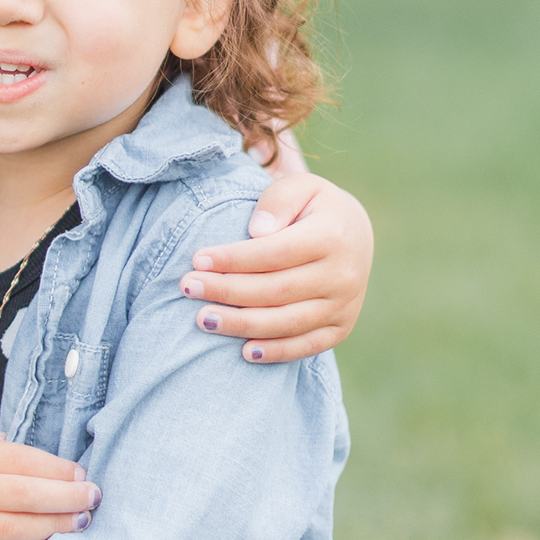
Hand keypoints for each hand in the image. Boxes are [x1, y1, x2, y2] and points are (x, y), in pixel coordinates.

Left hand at [179, 172, 372, 363]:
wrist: (352, 232)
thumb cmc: (311, 206)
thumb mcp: (299, 186)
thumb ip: (276, 201)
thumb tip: (257, 231)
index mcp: (333, 237)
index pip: (275, 254)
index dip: (233, 259)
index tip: (197, 260)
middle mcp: (344, 275)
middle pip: (276, 290)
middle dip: (227, 291)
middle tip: (187, 287)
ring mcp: (345, 304)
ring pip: (288, 322)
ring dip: (242, 325)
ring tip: (203, 320)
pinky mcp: (341, 326)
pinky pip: (308, 345)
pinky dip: (277, 352)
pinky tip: (244, 352)